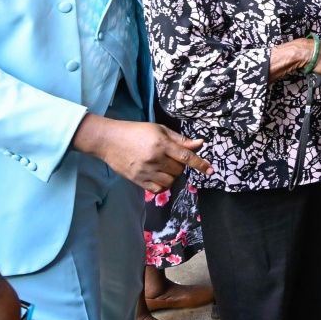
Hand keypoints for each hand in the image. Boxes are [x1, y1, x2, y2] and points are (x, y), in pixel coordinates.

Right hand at [72, 115, 213, 192]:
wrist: (109, 140)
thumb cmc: (136, 131)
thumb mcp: (159, 130)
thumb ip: (180, 139)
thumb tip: (199, 144)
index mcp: (161, 144)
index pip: (186, 156)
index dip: (200, 164)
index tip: (211, 170)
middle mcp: (154, 159)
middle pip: (178, 170)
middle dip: (180, 165)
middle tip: (171, 158)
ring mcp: (145, 171)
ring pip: (170, 181)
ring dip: (172, 175)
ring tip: (164, 166)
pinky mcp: (137, 180)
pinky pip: (157, 189)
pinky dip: (163, 185)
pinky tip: (159, 176)